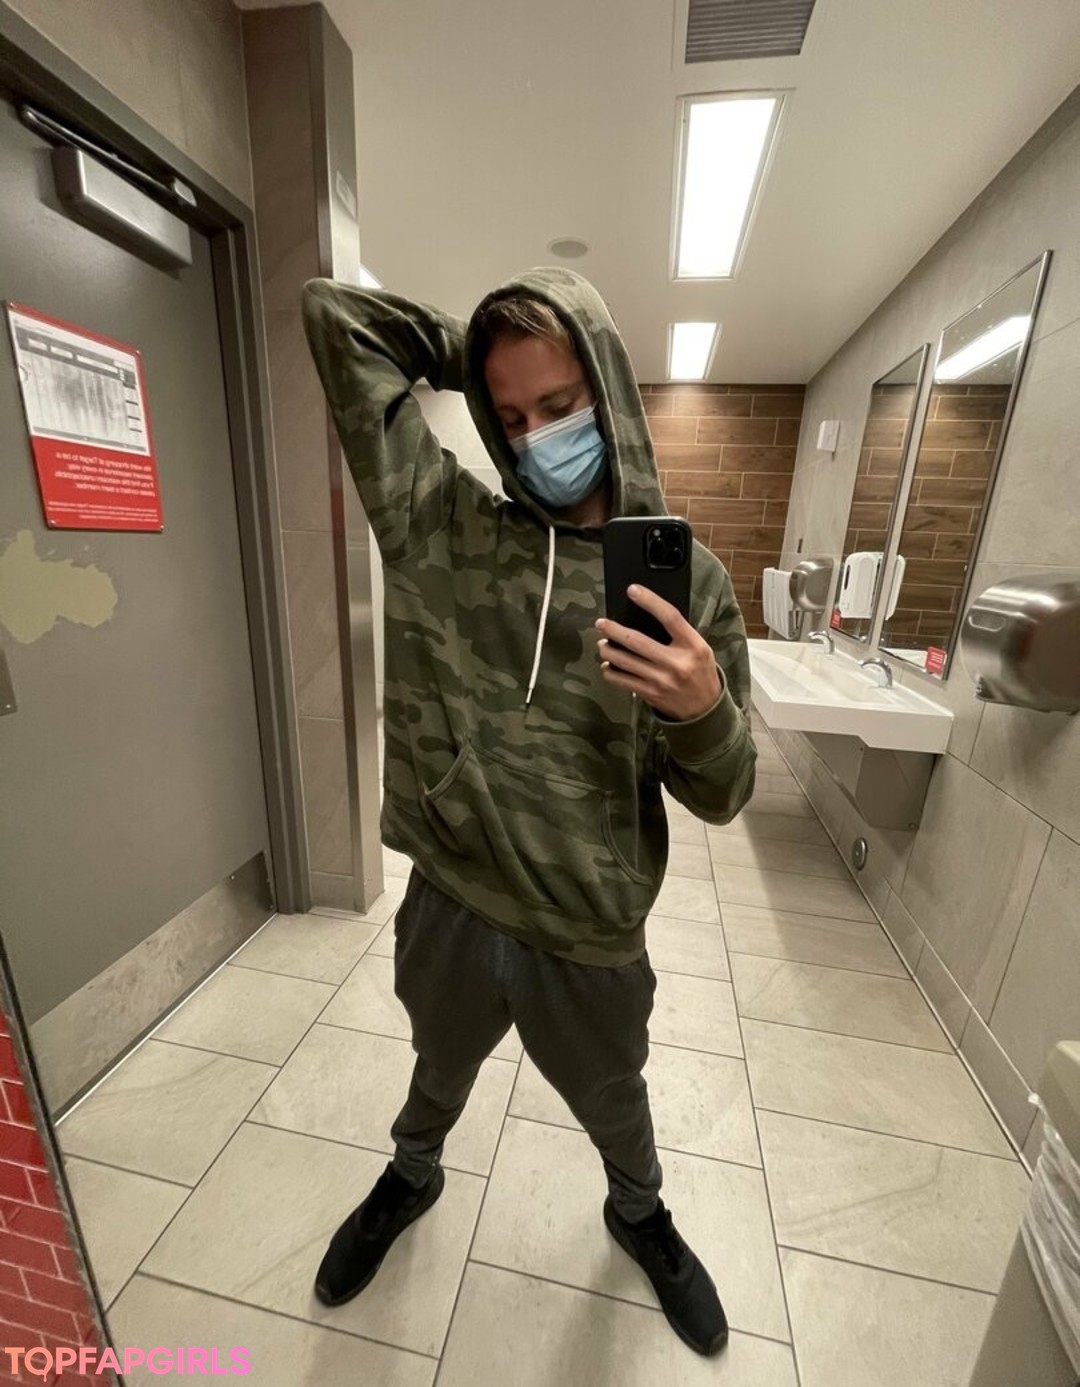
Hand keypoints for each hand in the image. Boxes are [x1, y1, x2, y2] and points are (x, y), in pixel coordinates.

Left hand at [595, 585, 722, 720]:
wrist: (705, 709)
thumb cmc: (700, 672)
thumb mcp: (700, 648)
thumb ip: (679, 634)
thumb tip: (647, 616)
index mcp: (693, 646)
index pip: (670, 617)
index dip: (650, 601)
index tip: (633, 590)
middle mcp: (676, 663)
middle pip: (637, 641)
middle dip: (614, 630)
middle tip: (601, 623)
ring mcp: (661, 680)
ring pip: (625, 661)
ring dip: (608, 650)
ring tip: (602, 643)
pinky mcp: (650, 694)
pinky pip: (623, 681)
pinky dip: (610, 672)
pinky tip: (607, 665)